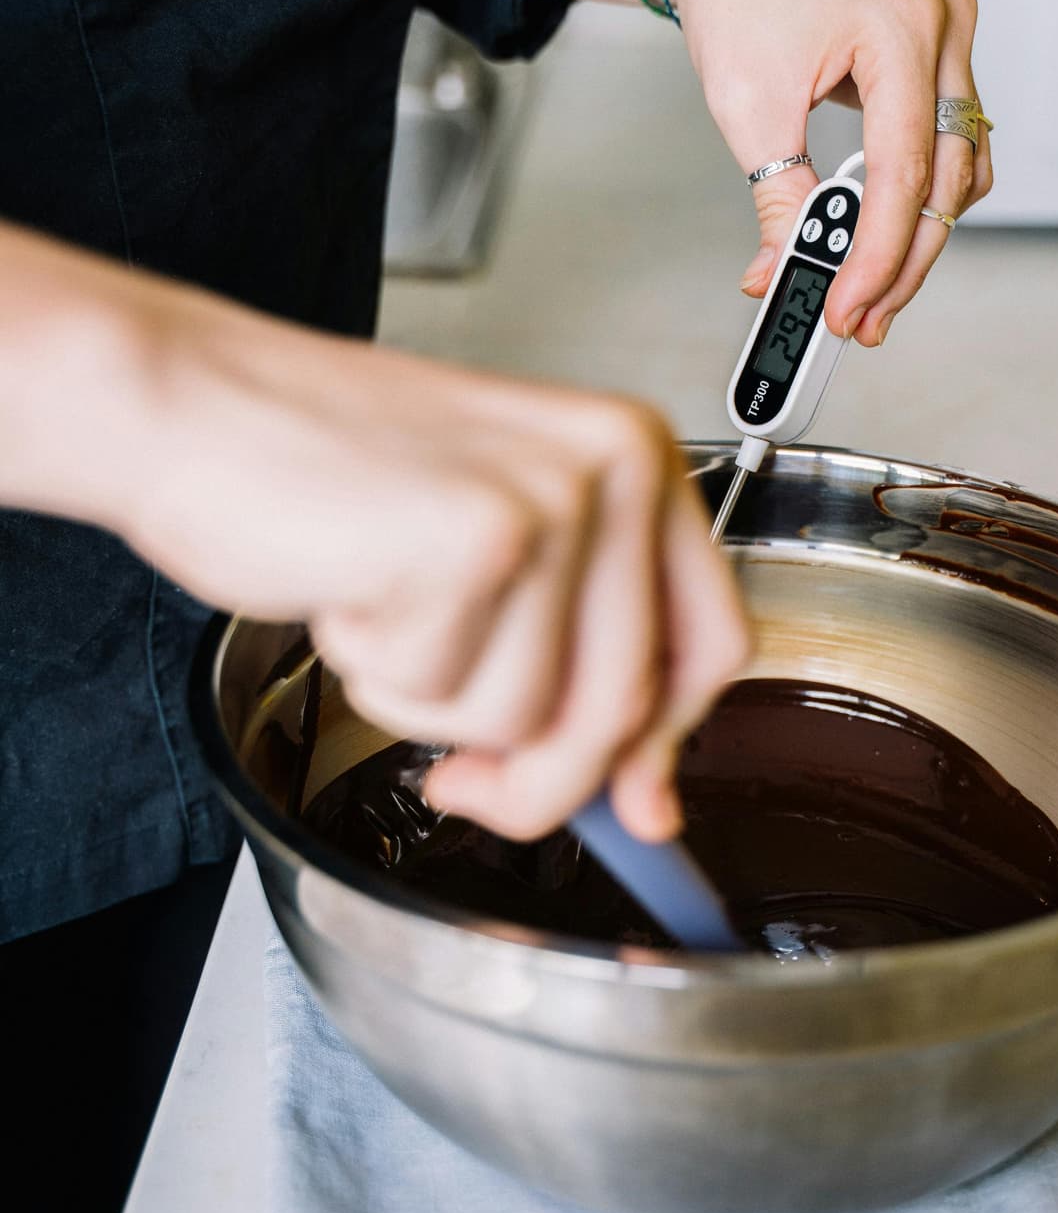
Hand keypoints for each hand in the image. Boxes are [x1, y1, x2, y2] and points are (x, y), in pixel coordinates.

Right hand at [0, 227, 749, 845]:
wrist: (190, 404)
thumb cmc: (323, 470)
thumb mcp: (492, 548)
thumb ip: (580, 652)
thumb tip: (645, 803)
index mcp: (634, 453)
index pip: (712, 642)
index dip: (666, 746)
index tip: (635, 808)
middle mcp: (615, 464)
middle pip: (620, 706)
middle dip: (534, 775)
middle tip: (460, 779)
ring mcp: (551, 499)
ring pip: (530, 715)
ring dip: (432, 701)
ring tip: (382, 605)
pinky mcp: (476, 540)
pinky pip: (447, 699)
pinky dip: (381, 675)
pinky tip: (350, 589)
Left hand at [667, 0, 991, 346]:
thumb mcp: (748, 108)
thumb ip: (779, 198)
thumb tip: (785, 271)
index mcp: (899, 24)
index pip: (903, 172)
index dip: (876, 255)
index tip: (848, 309)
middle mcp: (943, 22)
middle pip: (946, 178)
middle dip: (902, 259)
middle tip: (863, 318)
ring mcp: (951, 32)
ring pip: (961, 166)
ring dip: (919, 233)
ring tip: (870, 287)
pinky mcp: (942, 48)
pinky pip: (951, 139)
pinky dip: (921, 191)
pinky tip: (886, 233)